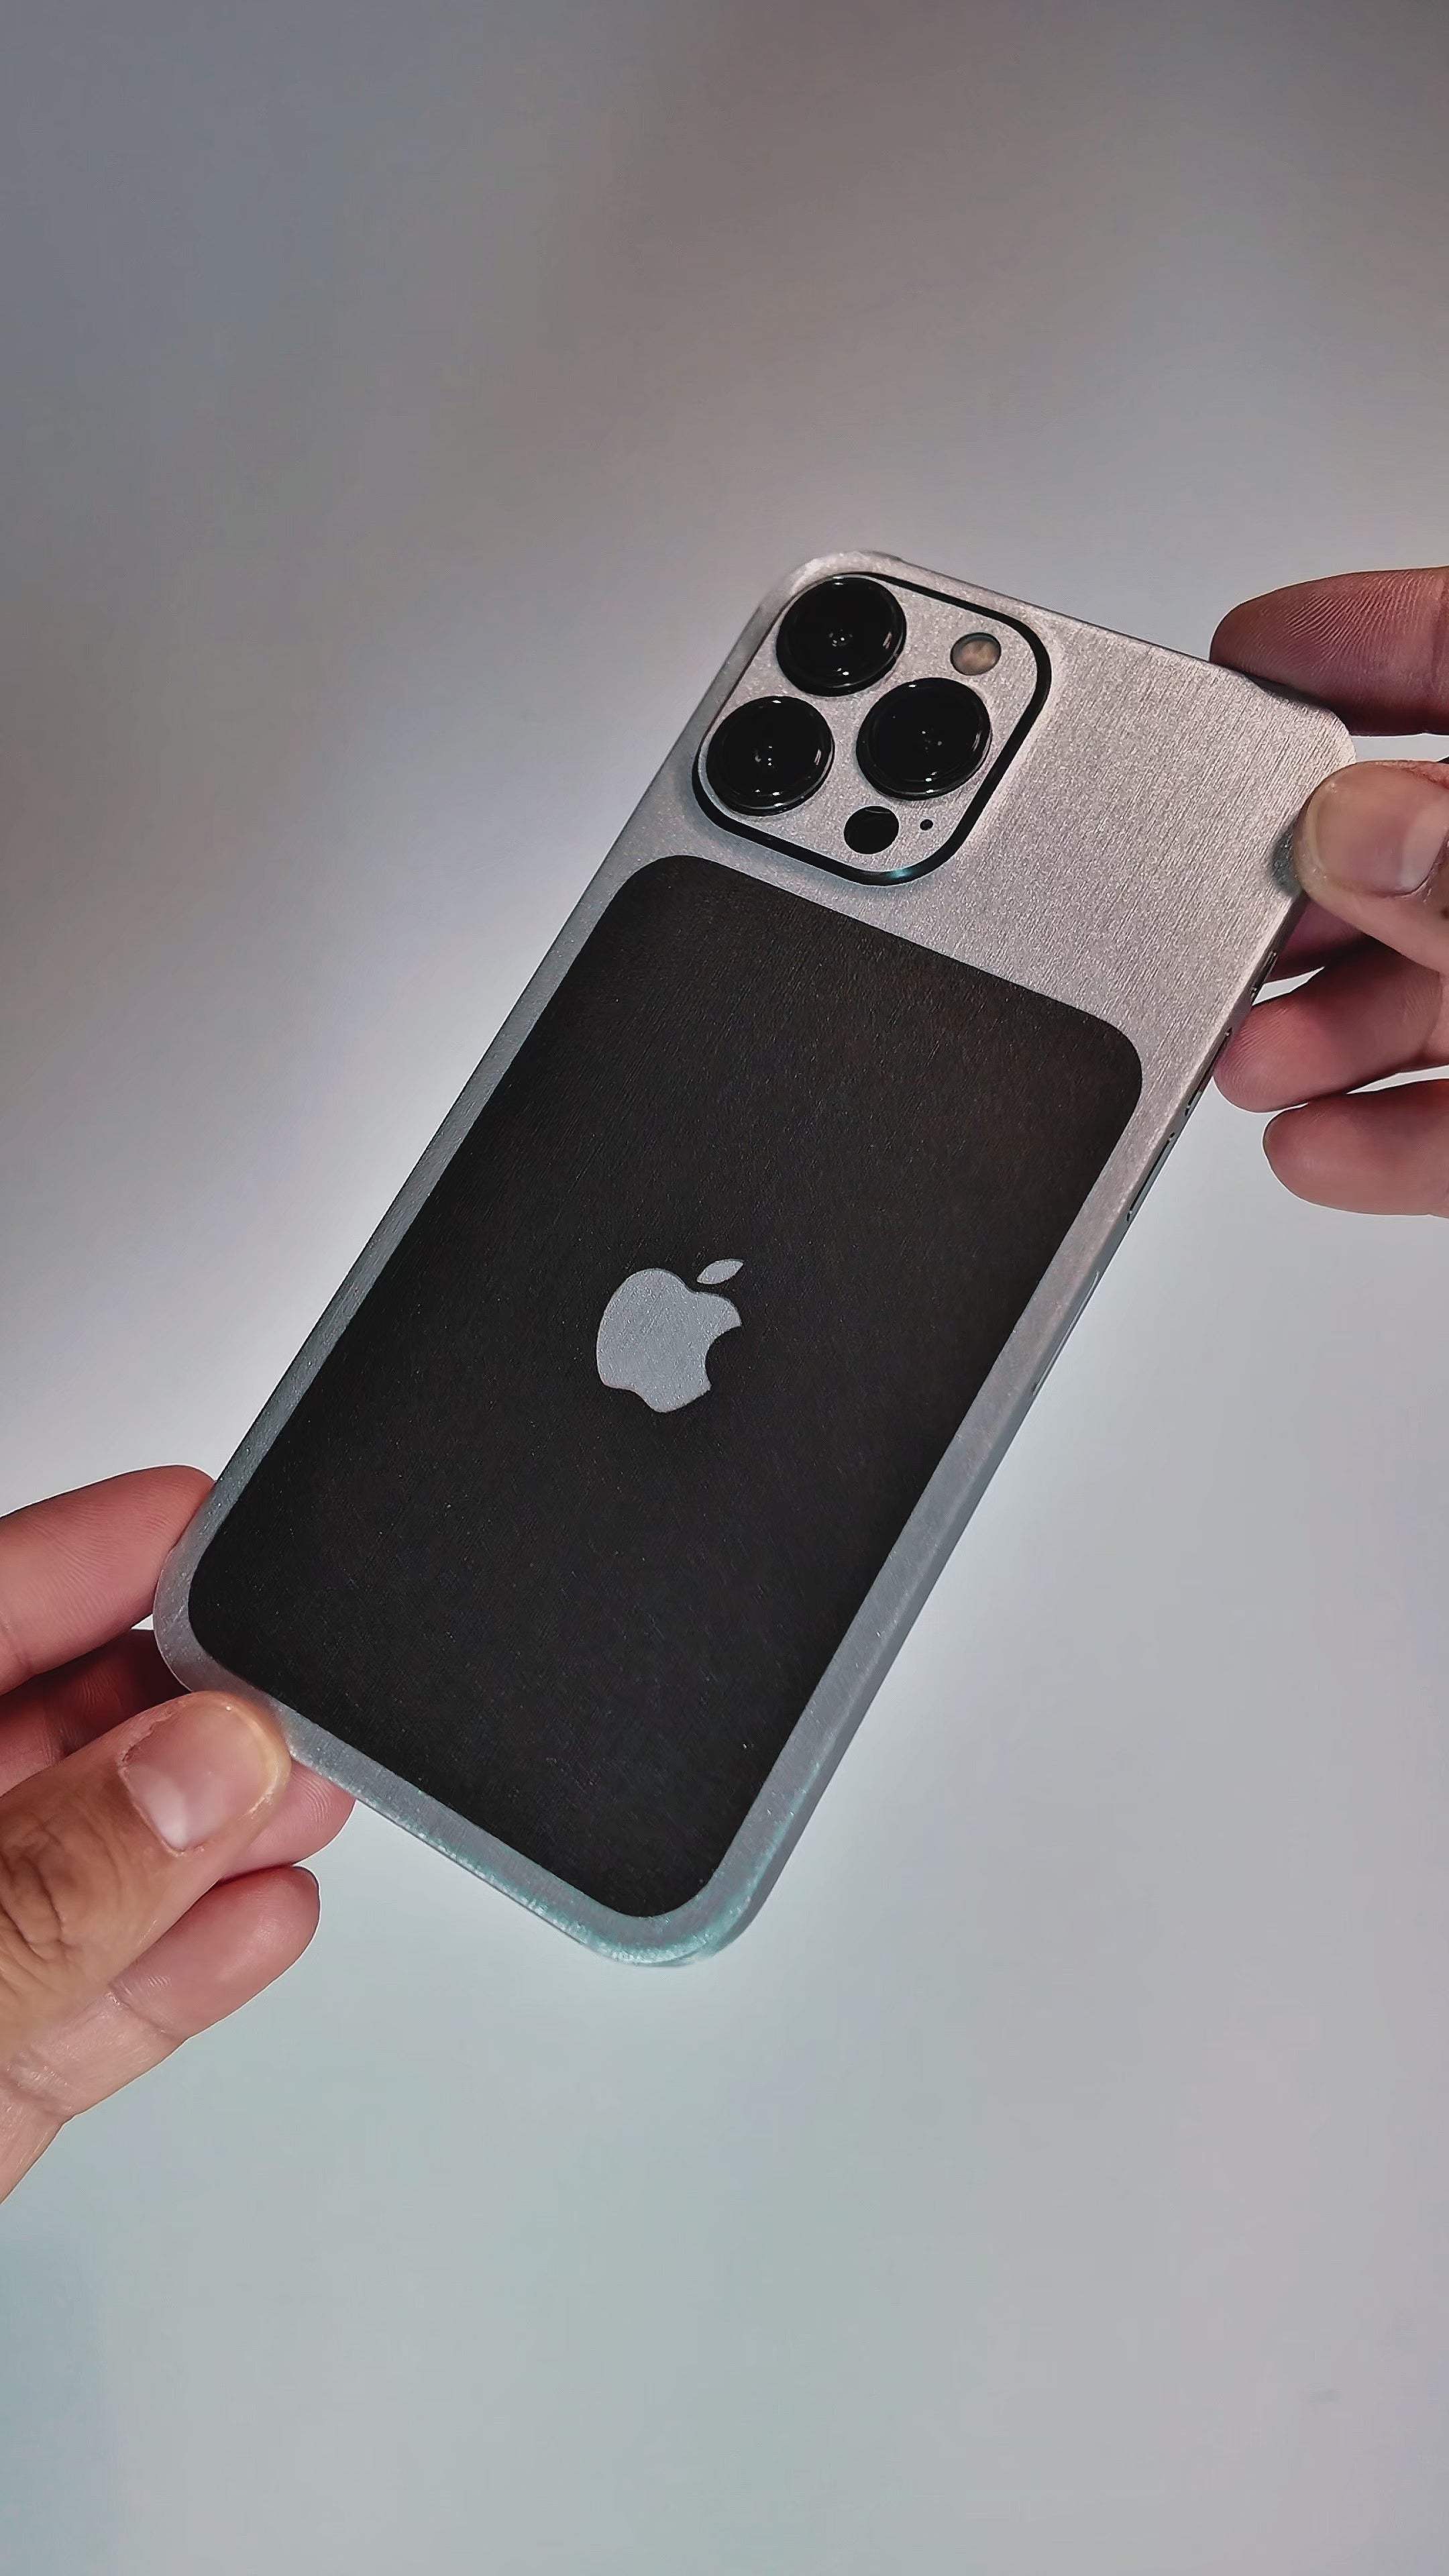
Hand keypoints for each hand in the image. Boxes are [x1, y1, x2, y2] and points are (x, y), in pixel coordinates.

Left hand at [0, 1467, 351, 2200]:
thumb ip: (52, 1879)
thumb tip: (214, 1764)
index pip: (11, 1592)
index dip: (148, 1548)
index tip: (271, 1532)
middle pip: (80, 1717)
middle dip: (217, 1699)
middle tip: (334, 1697)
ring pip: (108, 1858)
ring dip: (229, 1828)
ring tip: (337, 1791)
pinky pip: (101, 1989)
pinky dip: (192, 1962)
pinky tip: (274, 1918)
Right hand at [1210, 566, 1448, 1213]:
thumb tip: (1355, 828)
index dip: (1359, 638)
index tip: (1249, 656)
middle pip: (1427, 838)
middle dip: (1307, 887)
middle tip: (1214, 913)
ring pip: (1441, 976)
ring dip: (1329, 1025)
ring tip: (1248, 1058)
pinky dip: (1401, 1133)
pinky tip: (1321, 1147)